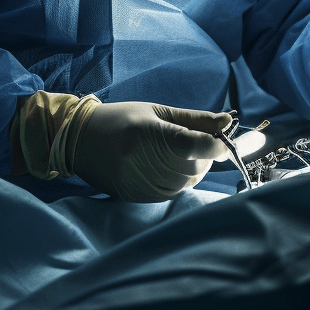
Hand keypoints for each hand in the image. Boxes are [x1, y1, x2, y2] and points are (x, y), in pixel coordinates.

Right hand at [72, 101, 230, 202]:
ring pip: (188, 181)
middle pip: (196, 166)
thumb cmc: (123, 119)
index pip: (197, 145)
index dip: (216, 143)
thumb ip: (195, 120)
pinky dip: (179, 179)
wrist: (82, 141)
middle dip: (205, 154)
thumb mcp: (158, 111)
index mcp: (151, 134)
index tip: (223, 137)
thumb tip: (228, 122)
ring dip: (193, 167)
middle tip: (193, 139)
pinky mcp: (140, 198)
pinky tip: (165, 165)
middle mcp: (146, 163)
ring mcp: (142, 184)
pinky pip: (174, 192)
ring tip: (174, 151)